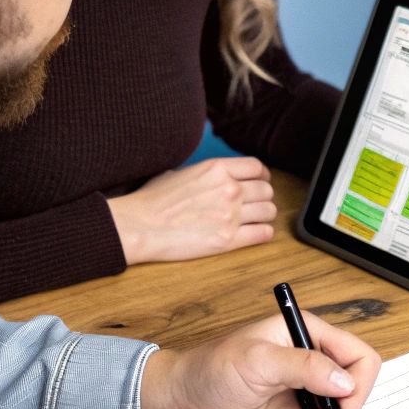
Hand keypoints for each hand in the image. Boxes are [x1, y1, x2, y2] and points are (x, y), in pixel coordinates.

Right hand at [107, 157, 275, 264]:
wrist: (140, 226)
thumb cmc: (153, 200)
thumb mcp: (180, 172)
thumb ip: (205, 172)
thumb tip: (213, 176)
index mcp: (217, 169)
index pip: (257, 167)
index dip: (262, 175)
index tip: (261, 181)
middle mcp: (229, 189)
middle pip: (266, 190)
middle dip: (262, 197)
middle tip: (255, 204)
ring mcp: (230, 215)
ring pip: (268, 211)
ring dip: (264, 215)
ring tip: (255, 219)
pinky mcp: (228, 240)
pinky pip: (263, 234)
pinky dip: (263, 233)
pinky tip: (255, 233)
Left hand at [139, 311, 380, 408]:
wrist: (181, 406)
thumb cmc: (208, 370)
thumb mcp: (256, 361)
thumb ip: (303, 365)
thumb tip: (344, 379)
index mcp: (306, 334)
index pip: (358, 355)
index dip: (358, 381)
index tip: (341, 403)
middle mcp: (310, 363)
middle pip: (355, 389)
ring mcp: (304, 394)